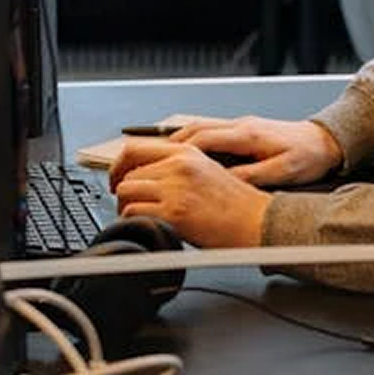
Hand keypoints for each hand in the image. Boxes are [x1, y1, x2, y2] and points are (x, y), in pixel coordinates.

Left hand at [111, 138, 270, 246]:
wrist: (256, 223)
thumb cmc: (237, 204)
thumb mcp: (208, 171)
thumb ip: (177, 169)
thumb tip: (147, 177)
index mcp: (186, 153)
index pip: (135, 149)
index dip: (118, 166)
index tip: (117, 179)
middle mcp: (179, 166)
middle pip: (128, 174)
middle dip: (124, 192)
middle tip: (131, 206)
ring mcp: (176, 188)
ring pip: (127, 192)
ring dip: (126, 208)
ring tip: (140, 217)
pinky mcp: (174, 212)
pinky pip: (133, 213)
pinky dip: (133, 221)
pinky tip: (147, 226)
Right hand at [164, 115, 342, 186]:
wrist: (326, 142)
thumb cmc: (308, 157)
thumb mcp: (283, 172)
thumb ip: (252, 177)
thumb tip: (224, 183)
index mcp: (247, 135)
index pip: (201, 138)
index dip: (175, 151)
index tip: (155, 164)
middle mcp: (239, 126)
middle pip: (191, 130)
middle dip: (163, 144)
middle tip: (139, 161)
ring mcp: (239, 126)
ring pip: (196, 128)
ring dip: (173, 142)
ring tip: (150, 159)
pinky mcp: (242, 131)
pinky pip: (207, 133)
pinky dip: (188, 142)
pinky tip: (179, 156)